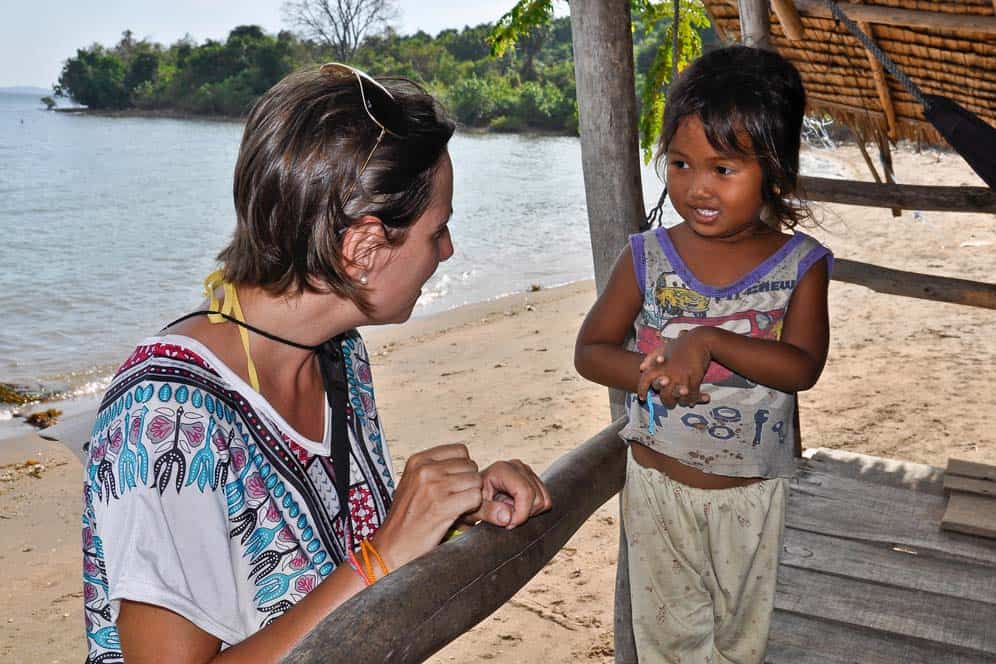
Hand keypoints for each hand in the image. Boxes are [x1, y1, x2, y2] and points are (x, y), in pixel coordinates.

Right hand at [372, 444, 483, 569]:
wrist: (392, 546)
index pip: (460, 450)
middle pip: (470, 465)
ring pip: (475, 480)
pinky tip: (460, 514)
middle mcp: (425, 469)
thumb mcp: (414, 483)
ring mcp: (433, 487)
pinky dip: (473, 507)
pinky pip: (475, 498)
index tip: (458, 481)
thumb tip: (464, 463)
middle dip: (470, 482)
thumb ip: (436, 470)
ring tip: (459, 506)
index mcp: (418, 460)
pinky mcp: (442, 506)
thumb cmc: (405, 518)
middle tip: (460, 497)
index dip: (464, 467)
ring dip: (473, 495)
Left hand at [465, 459, 552, 528]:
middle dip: (524, 514)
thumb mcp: (475, 509)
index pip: (525, 492)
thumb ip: (489, 512)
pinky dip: (533, 509)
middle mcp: (517, 466)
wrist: (471, 494)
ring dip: (529, 512)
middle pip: (537, 498)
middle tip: (506, 519)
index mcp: (502, 470)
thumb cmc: (472, 501)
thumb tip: (508, 517)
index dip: (521, 514)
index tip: (509, 525)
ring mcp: (527, 471)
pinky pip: (545, 499)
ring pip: (543, 499)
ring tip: (510, 512)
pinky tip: (517, 508)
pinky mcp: (532, 479)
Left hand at [637, 329, 711, 407]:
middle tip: (670, 402)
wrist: (700, 340)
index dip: (642, 390)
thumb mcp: (663, 348)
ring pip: (679, 398)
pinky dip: (693, 399)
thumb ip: (650, 358)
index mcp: (659, 366)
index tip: (643, 398)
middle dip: (667, 401)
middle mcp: (669, 373)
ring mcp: (682, 376)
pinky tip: (694, 400)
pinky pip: (692, 395)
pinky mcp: (695, 379)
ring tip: (682, 402)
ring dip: (681, 402)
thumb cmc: (680, 344)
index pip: (646, 380)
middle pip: (664, 395)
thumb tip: (642, 368)